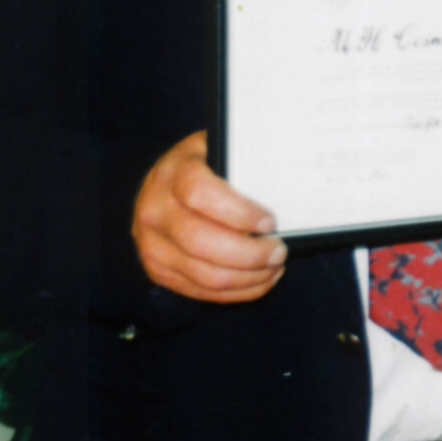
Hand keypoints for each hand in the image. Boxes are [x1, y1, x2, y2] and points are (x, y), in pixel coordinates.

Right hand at [131, 131, 285, 302]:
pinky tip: (260, 279)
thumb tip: (289, 178)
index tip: (269, 221)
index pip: (201, 195)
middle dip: (250, 254)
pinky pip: (201, 291)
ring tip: (275, 265)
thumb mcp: (219, 148)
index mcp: (172, 173)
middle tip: (280, 250)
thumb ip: (244, 160)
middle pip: (202, 243)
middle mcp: (154, 211)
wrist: (162, 187)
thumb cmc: (205, 166)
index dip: (239, 213)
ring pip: (205, 274)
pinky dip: (238, 291)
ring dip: (249, 277)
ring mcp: (152, 245)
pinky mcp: (158, 271)